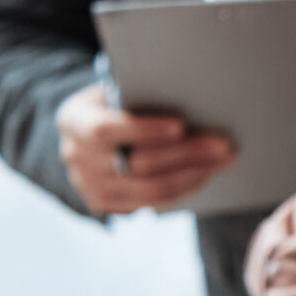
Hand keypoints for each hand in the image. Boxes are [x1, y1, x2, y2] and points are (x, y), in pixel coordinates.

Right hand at [56, 82, 232, 214]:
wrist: (86, 132)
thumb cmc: (113, 104)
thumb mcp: (115, 91)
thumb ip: (140, 97)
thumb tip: (193, 102)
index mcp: (73, 121)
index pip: (104, 130)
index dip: (143, 130)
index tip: (180, 126)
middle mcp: (75, 157)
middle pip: (137, 163)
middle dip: (186, 154)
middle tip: (221, 145)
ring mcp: (89, 186)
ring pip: (150, 189)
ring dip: (193, 175)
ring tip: (222, 160)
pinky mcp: (106, 205)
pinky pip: (153, 203)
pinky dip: (184, 188)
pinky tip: (205, 173)